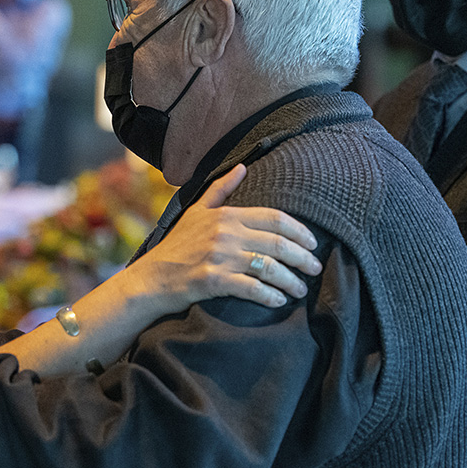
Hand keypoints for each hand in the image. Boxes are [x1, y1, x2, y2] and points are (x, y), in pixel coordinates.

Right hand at [129, 164, 322, 310]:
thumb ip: (221, 189)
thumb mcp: (196, 211)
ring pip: (269, 267)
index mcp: (226, 215)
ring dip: (291, 280)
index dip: (299, 231)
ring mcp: (219, 257)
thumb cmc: (177, 245)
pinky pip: (252, 288)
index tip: (313, 244)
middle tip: (315, 269)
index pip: (274, 218)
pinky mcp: (213, 280)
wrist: (151, 278)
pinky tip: (279, 301)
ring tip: (300, 289)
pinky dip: (270, 296)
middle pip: (277, 243)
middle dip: (303, 258)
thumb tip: (242, 166)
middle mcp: (225, 233)